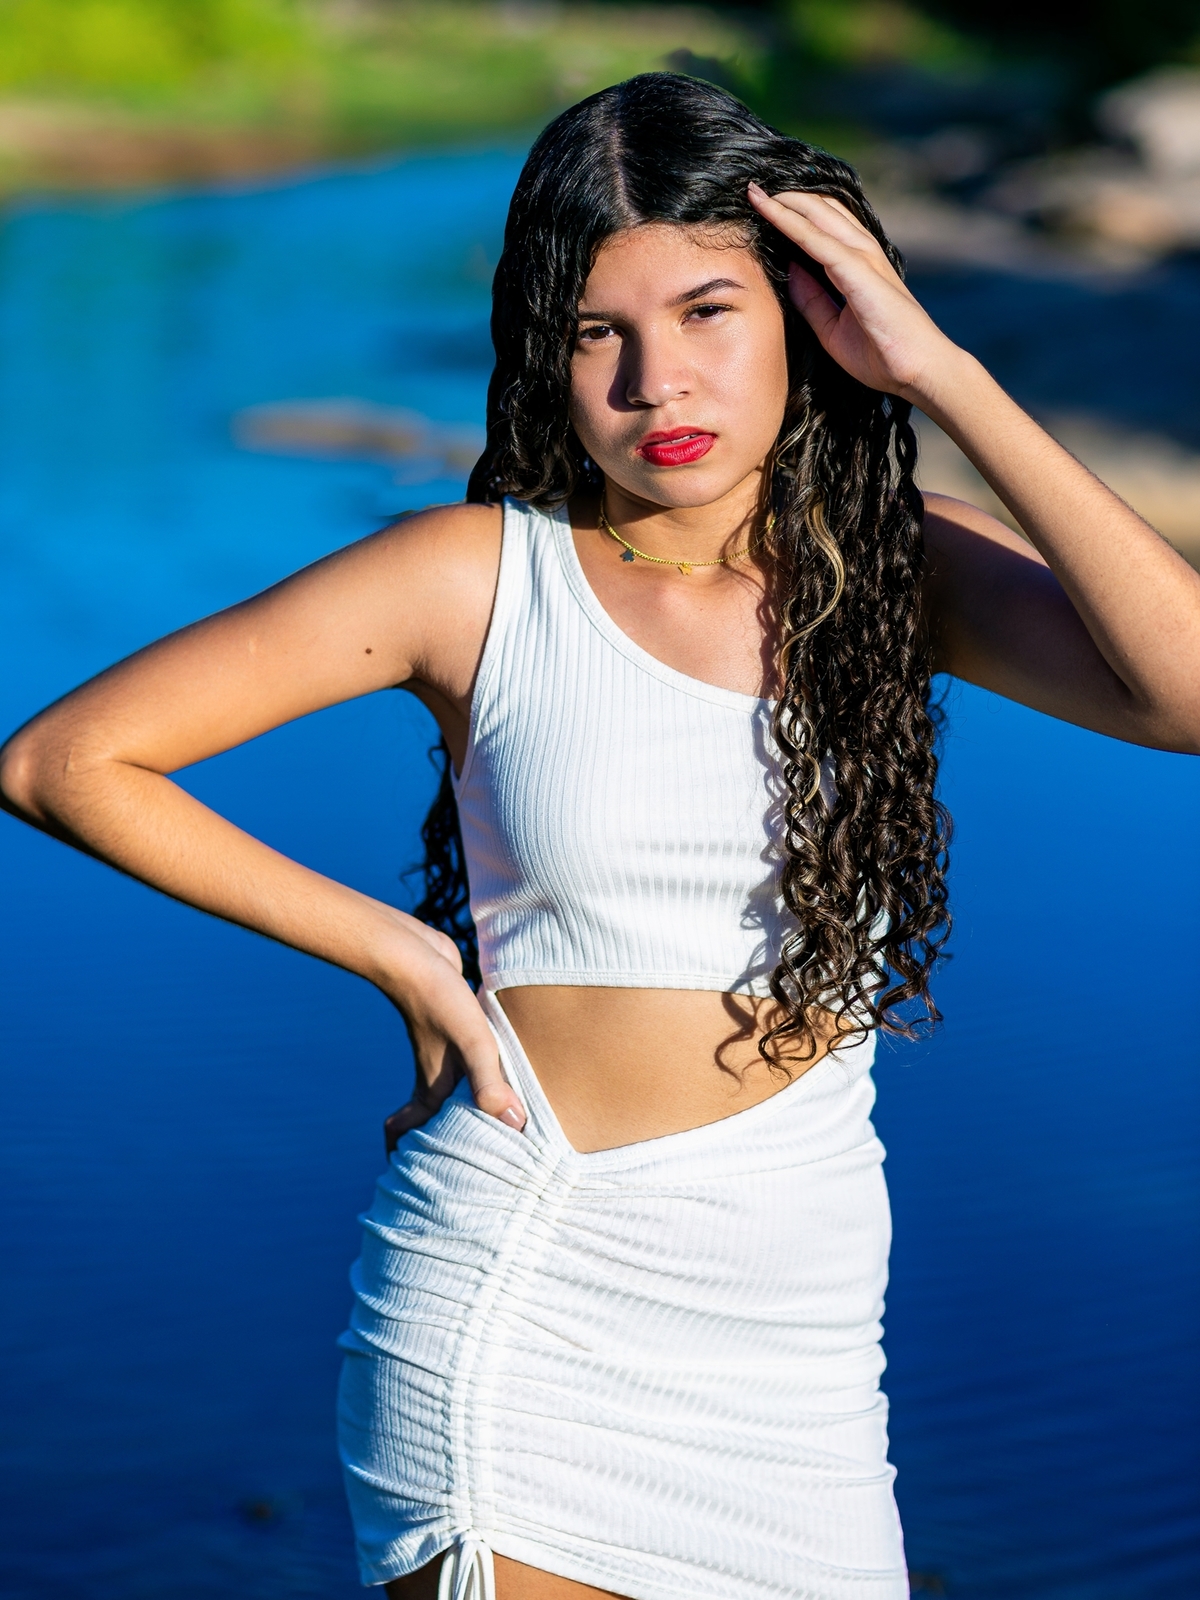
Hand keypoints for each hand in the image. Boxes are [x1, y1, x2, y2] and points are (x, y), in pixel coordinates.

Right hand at [379, 916, 525, 1152]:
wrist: (414, 952)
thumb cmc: (439, 999)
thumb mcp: (472, 1043)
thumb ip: (489, 1083)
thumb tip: (514, 1125)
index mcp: (432, 1086)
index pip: (410, 1128)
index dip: (410, 1152)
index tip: (417, 1171)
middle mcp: (435, 1073)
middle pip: (434, 1113)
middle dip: (445, 1134)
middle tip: (470, 1154)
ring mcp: (443, 1050)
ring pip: (452, 1086)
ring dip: (466, 1102)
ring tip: (496, 1117)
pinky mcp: (454, 1026)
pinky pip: (465, 1059)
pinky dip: (477, 1071)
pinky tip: (499, 1065)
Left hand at [747, 183, 960, 403]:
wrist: (917, 370)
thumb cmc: (881, 353)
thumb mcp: (832, 327)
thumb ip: (811, 299)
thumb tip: (788, 271)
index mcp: (858, 264)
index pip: (824, 224)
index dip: (794, 210)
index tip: (762, 203)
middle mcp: (862, 252)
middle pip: (821, 208)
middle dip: (786, 196)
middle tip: (752, 189)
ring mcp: (862, 257)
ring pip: (818, 214)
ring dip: (785, 200)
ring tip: (755, 190)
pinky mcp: (857, 270)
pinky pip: (815, 239)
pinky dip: (790, 221)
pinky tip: (769, 210)